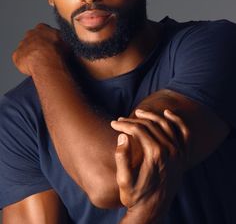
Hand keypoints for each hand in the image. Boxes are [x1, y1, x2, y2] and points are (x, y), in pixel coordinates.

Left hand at [12, 24, 68, 75]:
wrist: (47, 62)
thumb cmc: (58, 52)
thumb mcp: (66, 45)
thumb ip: (61, 43)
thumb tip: (64, 48)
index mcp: (42, 28)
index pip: (42, 30)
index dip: (46, 39)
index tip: (50, 46)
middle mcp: (30, 33)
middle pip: (32, 38)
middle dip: (36, 46)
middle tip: (44, 56)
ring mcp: (22, 44)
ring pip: (25, 49)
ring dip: (30, 55)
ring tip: (39, 64)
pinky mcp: (17, 55)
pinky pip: (20, 60)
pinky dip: (25, 64)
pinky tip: (32, 69)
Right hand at [111, 109, 189, 223]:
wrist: (153, 211)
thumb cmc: (135, 196)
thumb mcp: (124, 180)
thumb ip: (122, 157)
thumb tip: (122, 136)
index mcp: (154, 154)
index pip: (138, 129)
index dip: (124, 124)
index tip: (113, 124)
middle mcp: (170, 150)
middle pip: (150, 125)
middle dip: (133, 120)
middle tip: (120, 120)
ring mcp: (179, 152)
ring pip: (166, 124)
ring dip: (151, 116)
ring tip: (139, 113)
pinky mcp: (183, 156)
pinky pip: (184, 133)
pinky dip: (177, 121)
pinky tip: (167, 113)